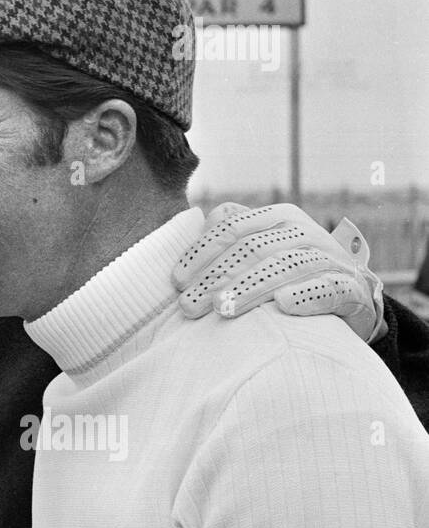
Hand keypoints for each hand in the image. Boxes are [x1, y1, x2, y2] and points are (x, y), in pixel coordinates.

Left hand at [174, 202, 386, 342]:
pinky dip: (307, 295)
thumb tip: (196, 233)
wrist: (351, 293)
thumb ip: (230, 237)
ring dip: (251, 288)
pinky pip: (329, 288)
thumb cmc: (290, 271)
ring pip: (286, 266)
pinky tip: (283, 305)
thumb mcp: (261, 247)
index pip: (232, 228)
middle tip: (188, 306)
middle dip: (216, 277)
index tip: (177, 282)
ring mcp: (330, 257)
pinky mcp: (351, 287)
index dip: (202, 253)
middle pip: (254, 249)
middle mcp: (304, 231)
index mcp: (278, 217)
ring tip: (223, 310)